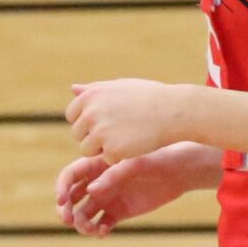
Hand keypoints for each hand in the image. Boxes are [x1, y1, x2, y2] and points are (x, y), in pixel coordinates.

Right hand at [54, 150, 199, 235]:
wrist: (177, 172)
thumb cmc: (156, 160)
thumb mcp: (135, 165)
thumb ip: (112, 176)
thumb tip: (91, 190)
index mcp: (96, 165)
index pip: (69, 176)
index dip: (61, 189)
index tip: (62, 202)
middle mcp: (97, 182)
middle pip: (71, 198)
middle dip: (66, 210)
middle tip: (69, 220)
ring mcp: (107, 198)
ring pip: (84, 214)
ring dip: (81, 224)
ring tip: (91, 229)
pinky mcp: (118, 212)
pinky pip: (101, 224)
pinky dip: (98, 230)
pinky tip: (104, 231)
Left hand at [66, 79, 187, 162]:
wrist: (174, 111)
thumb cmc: (150, 97)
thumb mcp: (120, 87)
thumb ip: (94, 90)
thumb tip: (73, 89)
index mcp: (90, 96)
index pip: (73, 116)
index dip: (89, 122)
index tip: (109, 122)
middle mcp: (90, 112)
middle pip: (79, 134)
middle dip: (95, 137)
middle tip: (120, 132)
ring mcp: (99, 132)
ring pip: (87, 150)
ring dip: (103, 149)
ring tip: (126, 140)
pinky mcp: (111, 149)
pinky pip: (105, 160)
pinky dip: (119, 157)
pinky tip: (134, 146)